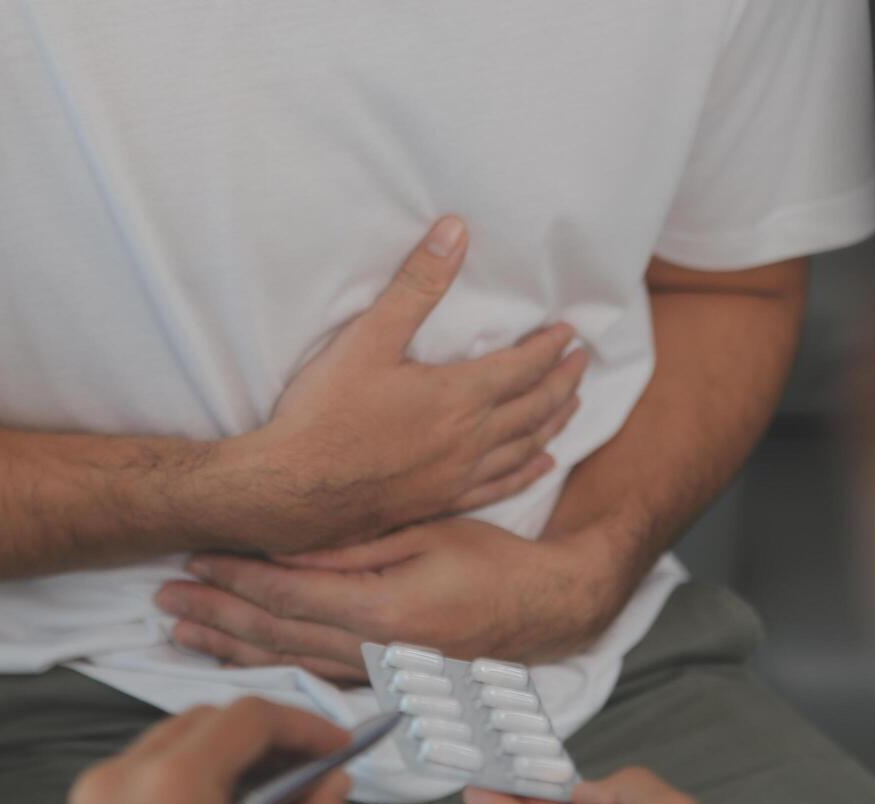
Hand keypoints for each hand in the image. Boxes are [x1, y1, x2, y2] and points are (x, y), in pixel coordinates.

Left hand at [29, 699, 350, 803]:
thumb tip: (335, 785)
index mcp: (170, 786)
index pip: (249, 718)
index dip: (304, 726)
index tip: (341, 749)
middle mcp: (122, 774)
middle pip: (209, 721)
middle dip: (266, 739)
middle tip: (315, 773)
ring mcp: (93, 796)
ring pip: (173, 742)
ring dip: (227, 756)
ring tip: (276, 797)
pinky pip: (144, 773)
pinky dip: (189, 778)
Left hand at [154, 518, 626, 684]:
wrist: (545, 610)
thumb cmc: (491, 563)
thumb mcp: (426, 534)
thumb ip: (353, 547)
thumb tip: (285, 545)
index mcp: (380, 613)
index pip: (285, 594)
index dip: (234, 577)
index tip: (193, 559)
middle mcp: (370, 652)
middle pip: (272, 634)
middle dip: (212, 615)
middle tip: (162, 598)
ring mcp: (375, 674)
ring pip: (284, 662)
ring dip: (226, 648)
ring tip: (179, 633)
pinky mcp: (382, 681)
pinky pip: (309, 677)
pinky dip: (265, 668)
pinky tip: (234, 662)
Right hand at [233, 214, 586, 553]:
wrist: (292, 490)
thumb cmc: (324, 414)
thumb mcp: (369, 338)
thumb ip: (417, 286)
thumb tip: (455, 231)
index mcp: (459, 397)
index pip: (523, 368)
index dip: (549, 347)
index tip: (568, 332)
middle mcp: (470, 440)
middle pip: (536, 408)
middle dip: (563, 381)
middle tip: (582, 362)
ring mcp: (457, 477)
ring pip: (526, 448)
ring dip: (554, 423)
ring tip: (573, 405)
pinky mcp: (439, 502)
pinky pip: (499, 487)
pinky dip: (527, 473)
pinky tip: (541, 466)